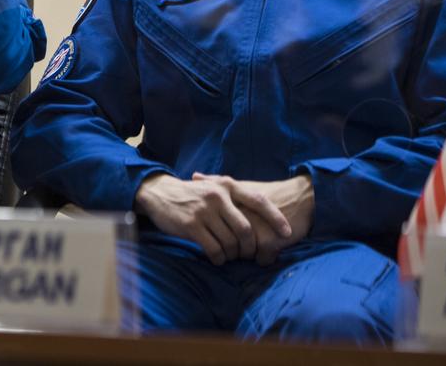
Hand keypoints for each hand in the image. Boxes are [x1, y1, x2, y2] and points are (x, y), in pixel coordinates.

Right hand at [134, 173, 291, 265]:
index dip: (276, 218)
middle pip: (246, 229)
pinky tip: (217, 258)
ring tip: (229, 256)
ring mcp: (204, 211)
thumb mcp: (213, 188)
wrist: (158, 193)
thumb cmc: (191, 194)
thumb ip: (233, 199)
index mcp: (226, 186)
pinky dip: (219, 258)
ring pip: (230, 242)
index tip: (287, 233)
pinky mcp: (192, 226)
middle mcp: (218, 197)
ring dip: (233, 255)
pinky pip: (214, 249)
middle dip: (250, 247)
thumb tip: (260, 219)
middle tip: (249, 254)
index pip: (258, 201)